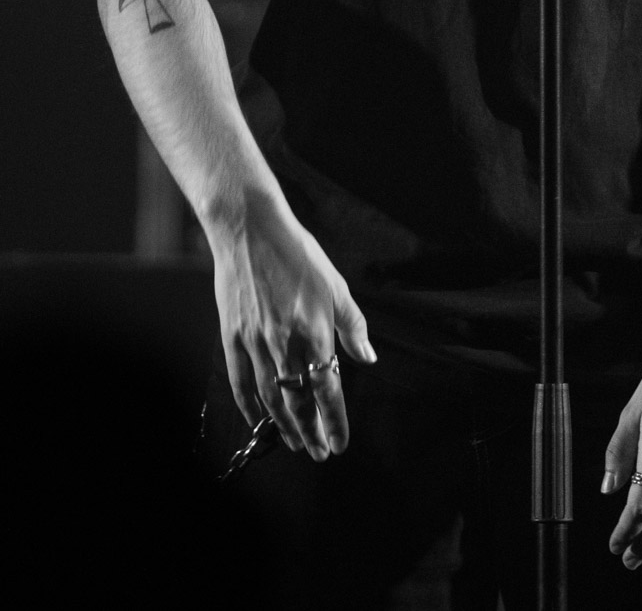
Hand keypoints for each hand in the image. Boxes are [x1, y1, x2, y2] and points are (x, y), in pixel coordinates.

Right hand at [209, 193, 375, 461]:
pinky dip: (249, 405)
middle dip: (310, 432)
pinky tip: (258, 419)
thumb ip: (352, 325)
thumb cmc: (297, 254)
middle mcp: (284, 343)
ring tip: (295, 442)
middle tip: (319, 452)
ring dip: (284, 425)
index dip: (334, 421)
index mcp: (315, 332)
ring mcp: (254, 342)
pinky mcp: (232, 336)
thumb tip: (368, 357)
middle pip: (298, 402)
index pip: (327, 391)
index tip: (339, 444)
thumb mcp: (335, 285)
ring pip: (270, 398)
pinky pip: (240, 381)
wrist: (250, 230)